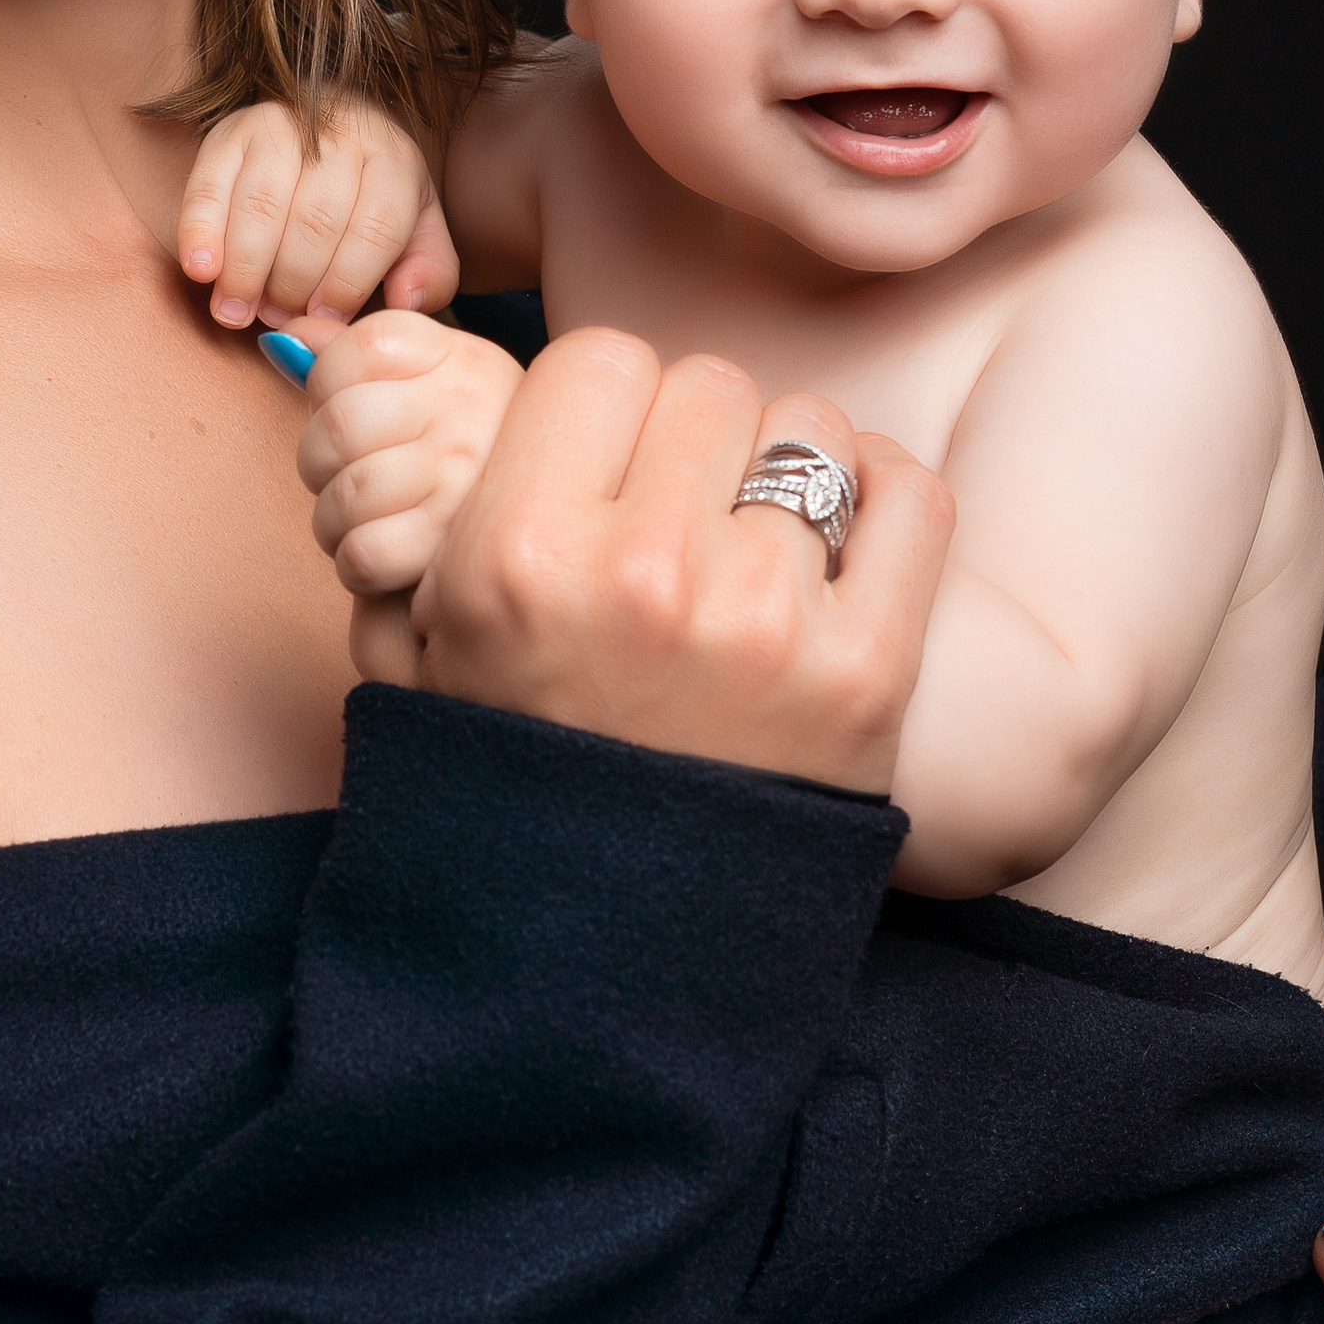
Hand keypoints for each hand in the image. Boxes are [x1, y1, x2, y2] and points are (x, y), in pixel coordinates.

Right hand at [178, 101, 456, 328]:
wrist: (325, 132)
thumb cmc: (370, 199)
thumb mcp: (418, 230)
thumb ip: (429, 270)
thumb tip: (407, 303)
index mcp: (393, 159)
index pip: (377, 226)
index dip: (349, 282)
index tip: (325, 319)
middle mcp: (339, 132)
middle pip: (316, 219)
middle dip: (294, 282)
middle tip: (279, 319)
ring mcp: (280, 125)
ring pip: (262, 204)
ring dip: (246, 268)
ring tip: (237, 312)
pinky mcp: (228, 132)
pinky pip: (209, 184)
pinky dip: (200, 231)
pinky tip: (202, 272)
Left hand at [294, 313, 527, 606]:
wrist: (541, 521)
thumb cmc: (462, 447)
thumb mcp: (422, 381)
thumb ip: (347, 354)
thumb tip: (281, 341)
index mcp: (457, 353)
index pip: (350, 352)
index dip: (326, 391)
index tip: (351, 414)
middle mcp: (471, 403)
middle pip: (337, 427)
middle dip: (320, 465)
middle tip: (346, 479)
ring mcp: (467, 473)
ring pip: (346, 496)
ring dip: (334, 522)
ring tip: (363, 520)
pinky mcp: (456, 545)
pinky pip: (364, 554)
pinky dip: (355, 564)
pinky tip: (381, 554)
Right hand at [391, 327, 953, 791]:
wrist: (611, 963)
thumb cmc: (514, 792)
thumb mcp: (416, 663)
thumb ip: (414, 532)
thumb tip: (443, 409)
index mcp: (517, 558)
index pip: (596, 360)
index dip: (604, 401)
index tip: (609, 459)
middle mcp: (642, 575)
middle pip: (708, 385)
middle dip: (695, 436)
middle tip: (685, 509)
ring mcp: (763, 623)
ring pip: (812, 431)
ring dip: (787, 471)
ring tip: (757, 547)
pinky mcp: (867, 673)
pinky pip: (909, 499)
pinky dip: (886, 499)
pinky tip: (847, 540)